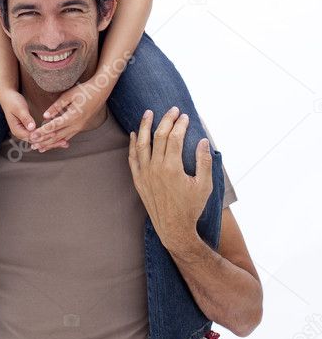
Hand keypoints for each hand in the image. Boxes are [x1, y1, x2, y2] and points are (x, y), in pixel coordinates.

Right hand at [0, 88, 68, 147]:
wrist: (7, 97)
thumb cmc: (13, 101)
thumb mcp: (19, 108)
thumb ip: (25, 118)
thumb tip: (32, 127)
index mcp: (17, 131)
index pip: (33, 138)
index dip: (44, 137)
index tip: (55, 134)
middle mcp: (21, 134)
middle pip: (38, 142)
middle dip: (52, 142)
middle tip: (65, 142)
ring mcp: (25, 132)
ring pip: (40, 140)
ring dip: (52, 142)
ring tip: (65, 143)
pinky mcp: (30, 129)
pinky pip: (40, 136)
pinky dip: (49, 137)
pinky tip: (59, 137)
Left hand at [29, 79, 105, 151]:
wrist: (101, 92)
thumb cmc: (84, 90)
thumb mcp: (69, 95)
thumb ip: (56, 106)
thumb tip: (45, 116)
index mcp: (73, 116)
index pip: (54, 126)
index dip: (42, 131)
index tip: (32, 135)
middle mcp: (77, 125)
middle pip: (57, 136)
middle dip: (44, 141)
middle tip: (32, 145)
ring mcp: (79, 127)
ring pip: (62, 139)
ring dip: (50, 144)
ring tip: (39, 149)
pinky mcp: (80, 127)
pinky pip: (68, 137)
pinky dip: (59, 142)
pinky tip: (53, 145)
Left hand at [128, 106, 212, 251]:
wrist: (174, 229)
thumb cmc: (191, 207)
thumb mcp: (204, 185)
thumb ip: (204, 161)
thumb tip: (203, 140)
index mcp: (172, 168)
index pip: (174, 138)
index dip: (180, 124)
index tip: (185, 116)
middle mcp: (155, 169)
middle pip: (159, 136)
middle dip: (166, 120)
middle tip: (172, 109)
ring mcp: (144, 174)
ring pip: (142, 144)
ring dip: (144, 126)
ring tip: (148, 113)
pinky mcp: (138, 181)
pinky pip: (133, 158)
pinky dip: (132, 145)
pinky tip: (133, 134)